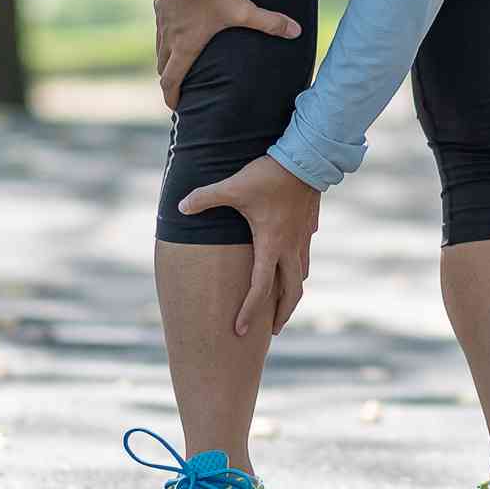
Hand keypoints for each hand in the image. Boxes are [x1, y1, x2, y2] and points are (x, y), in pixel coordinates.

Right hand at [154, 0, 300, 111]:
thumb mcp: (244, 9)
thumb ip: (269, 22)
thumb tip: (297, 32)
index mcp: (186, 46)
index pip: (171, 81)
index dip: (172, 97)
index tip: (176, 108)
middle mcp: (169, 37)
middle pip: (162, 67)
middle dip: (169, 80)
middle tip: (179, 88)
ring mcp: (162, 20)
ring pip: (159, 47)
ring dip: (166, 58)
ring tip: (178, 62)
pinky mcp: (161, 2)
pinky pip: (160, 25)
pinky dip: (166, 33)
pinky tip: (177, 26)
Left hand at [178, 155, 321, 337]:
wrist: (307, 158)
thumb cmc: (269, 175)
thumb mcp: (233, 187)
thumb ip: (206, 197)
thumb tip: (180, 207)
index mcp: (271, 245)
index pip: (260, 288)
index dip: (249, 312)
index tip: (239, 330)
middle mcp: (290, 247)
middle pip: (292, 293)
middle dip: (282, 315)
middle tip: (271, 330)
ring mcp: (303, 238)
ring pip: (301, 275)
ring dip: (292, 293)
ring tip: (284, 303)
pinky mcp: (309, 226)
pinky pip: (305, 255)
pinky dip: (298, 268)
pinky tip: (292, 264)